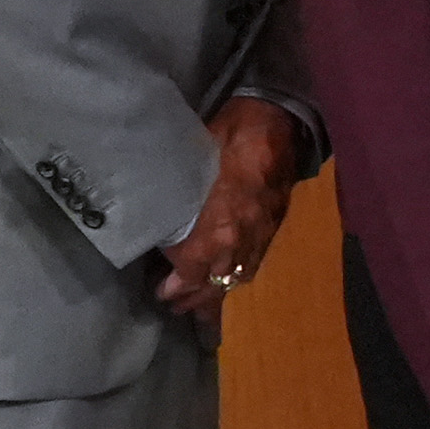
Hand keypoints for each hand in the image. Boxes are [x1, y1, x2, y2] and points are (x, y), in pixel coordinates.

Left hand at [152, 98, 310, 336]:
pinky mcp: (273, 226)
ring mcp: (260, 235)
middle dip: (195, 299)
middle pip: (215, 283)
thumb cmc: (226, 136)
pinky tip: (231, 277)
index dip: (175, 286)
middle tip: (176, 307)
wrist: (277, 121)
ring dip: (218, 293)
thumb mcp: (188, 164)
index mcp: (216, 229)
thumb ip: (175, 199)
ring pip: (237, 277)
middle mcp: (239, 241)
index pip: (190, 271)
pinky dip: (240, 275)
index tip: (161, 293)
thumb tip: (153, 216)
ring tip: (202, 305)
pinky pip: (255, 262)